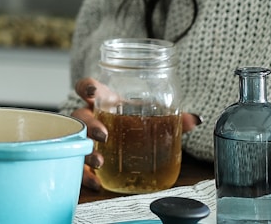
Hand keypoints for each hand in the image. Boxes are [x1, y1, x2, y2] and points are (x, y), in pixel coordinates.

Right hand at [69, 76, 200, 190]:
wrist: (118, 141)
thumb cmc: (128, 121)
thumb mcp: (147, 116)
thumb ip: (169, 119)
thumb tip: (195, 120)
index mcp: (104, 101)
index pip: (88, 87)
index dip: (86, 87)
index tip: (91, 91)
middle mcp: (90, 118)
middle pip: (81, 117)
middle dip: (90, 125)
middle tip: (103, 135)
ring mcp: (84, 139)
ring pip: (75, 143)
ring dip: (86, 152)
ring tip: (100, 163)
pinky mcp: (83, 159)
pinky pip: (79, 167)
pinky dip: (85, 177)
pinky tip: (97, 183)